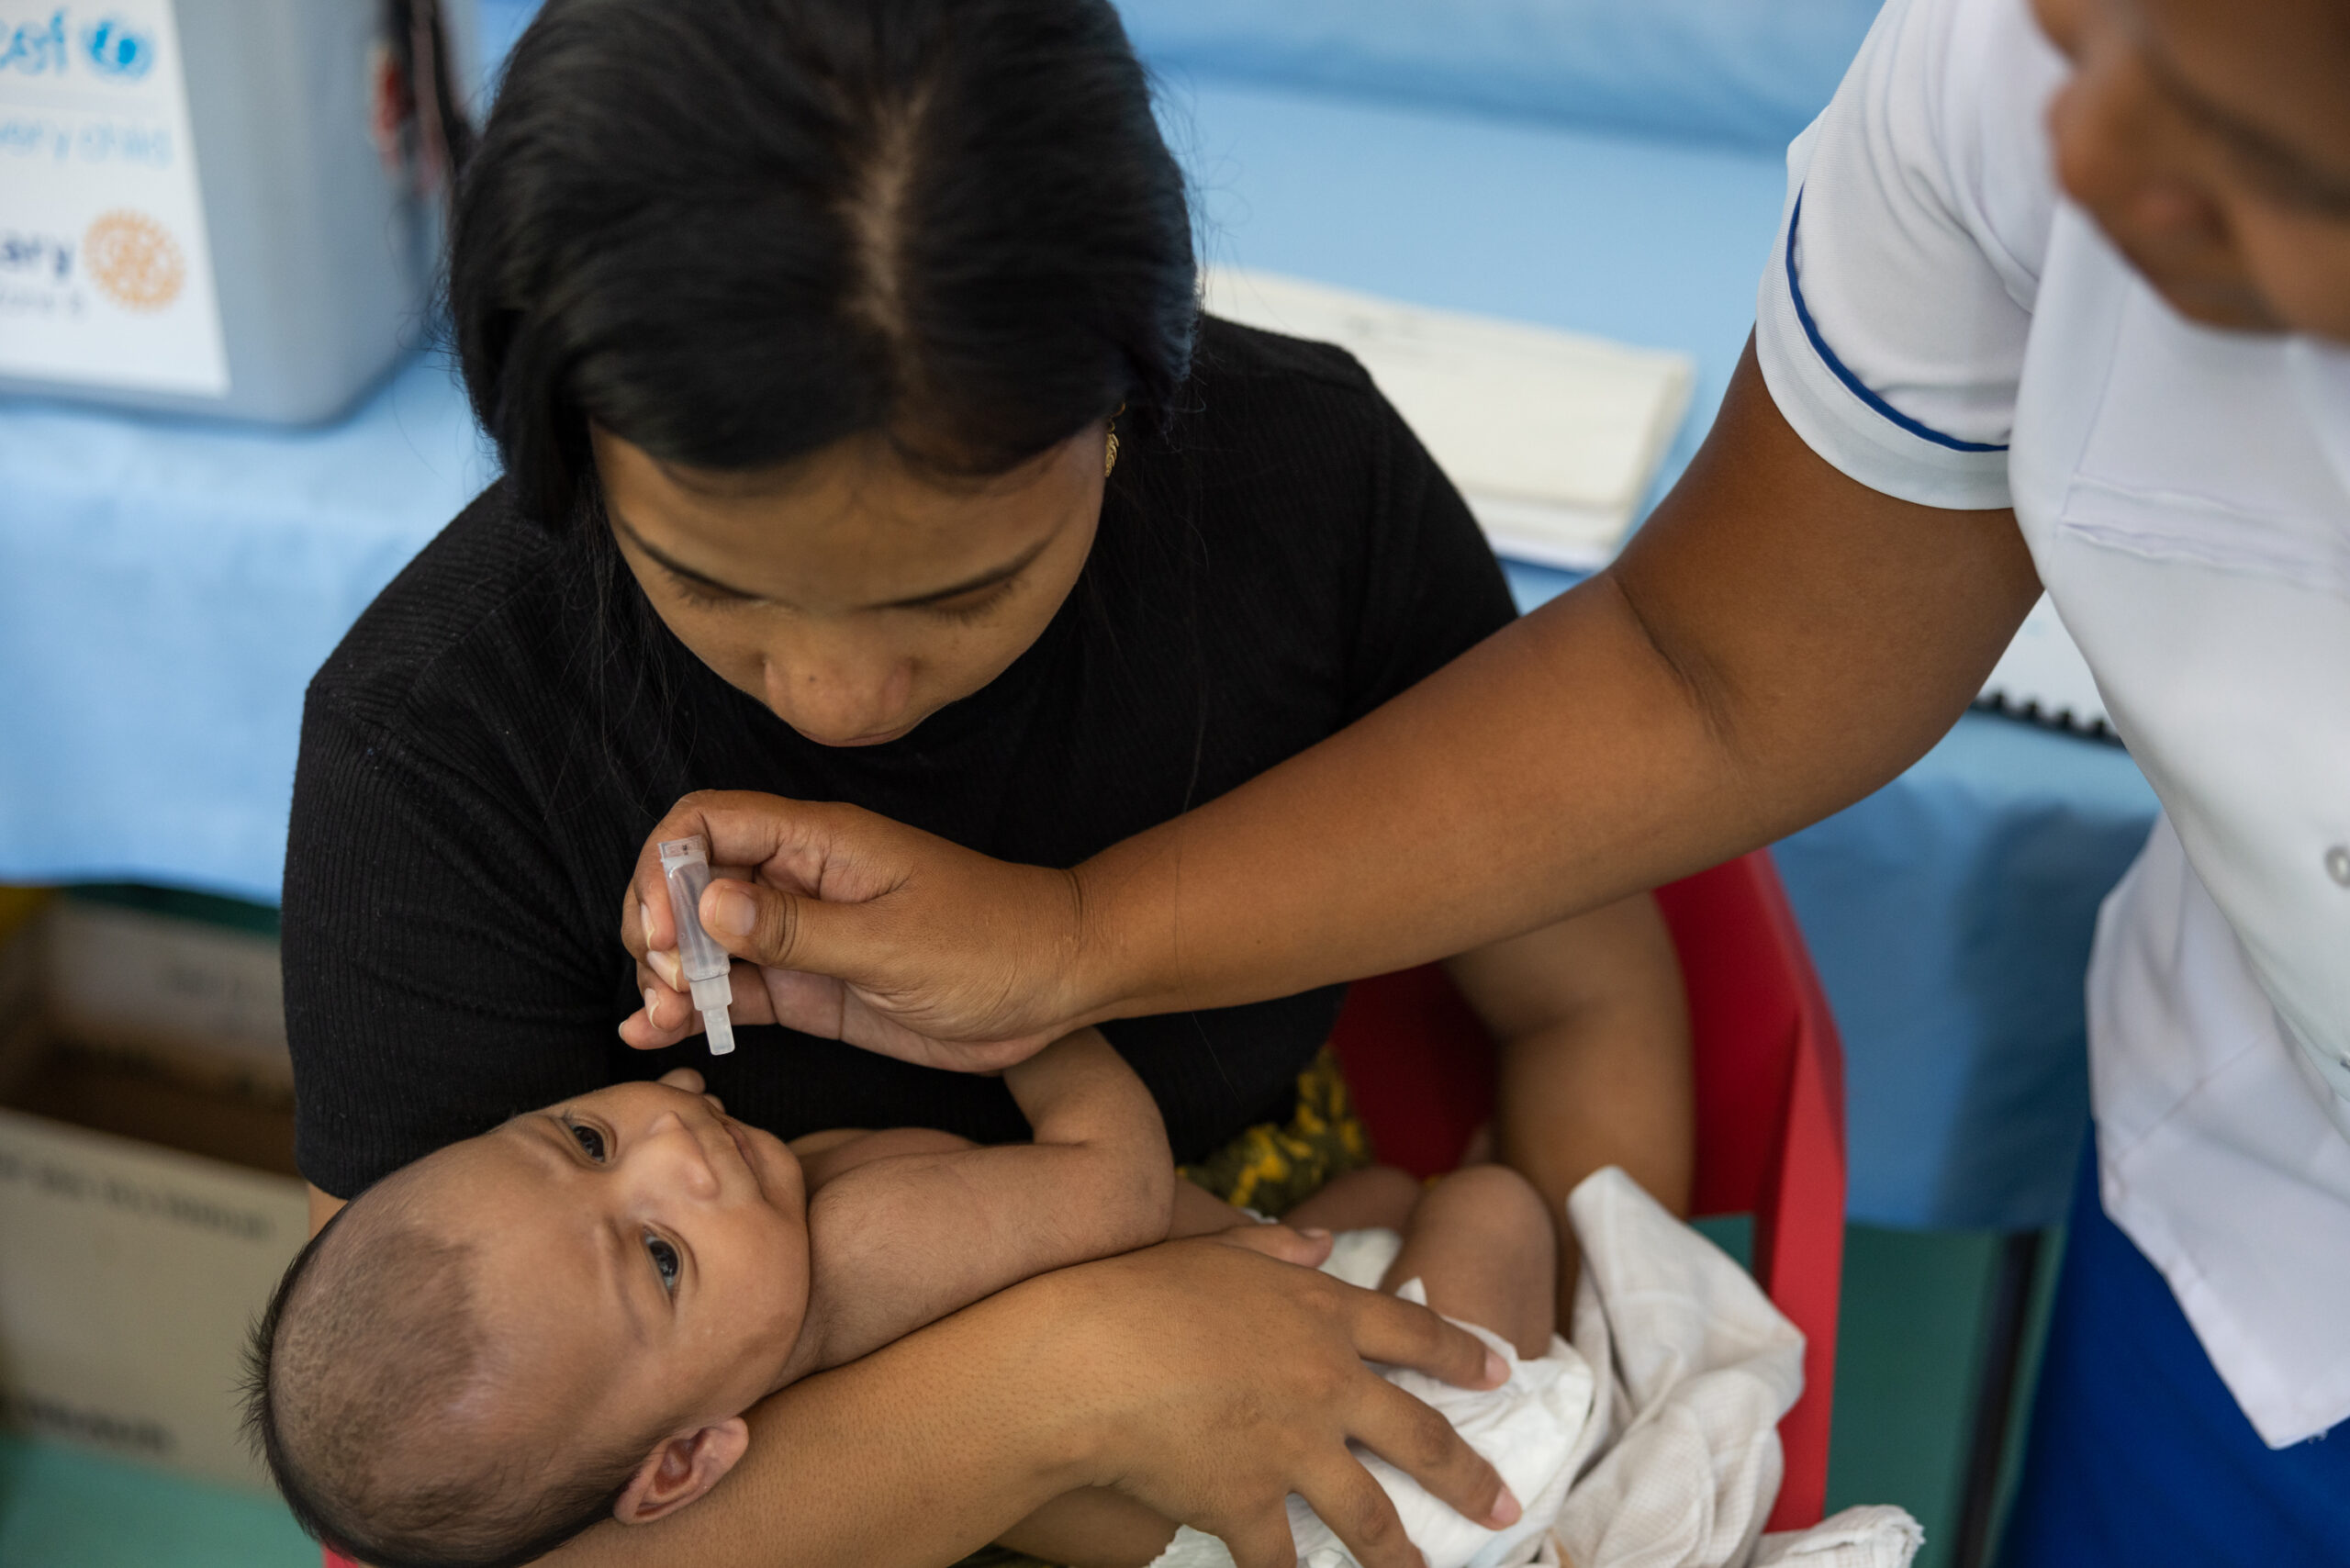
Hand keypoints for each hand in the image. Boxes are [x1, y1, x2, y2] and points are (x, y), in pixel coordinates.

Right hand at [617, 791, 1095, 1069]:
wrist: (1056, 983)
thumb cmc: (992, 943)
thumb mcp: (893, 940)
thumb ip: (797, 927)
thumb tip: (707, 902)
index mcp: (818, 842)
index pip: (708, 822)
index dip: (664, 867)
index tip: (656, 928)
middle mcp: (797, 881)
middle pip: (690, 882)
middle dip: (657, 928)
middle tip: (669, 981)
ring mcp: (800, 935)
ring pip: (704, 943)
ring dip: (668, 975)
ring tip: (660, 1018)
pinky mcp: (810, 988)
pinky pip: (736, 990)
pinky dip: (694, 1009)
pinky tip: (655, 1034)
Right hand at [1041, 1236, 1518, 1567]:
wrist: (1088, 1358)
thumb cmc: (1140, 1289)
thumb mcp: (1217, 1247)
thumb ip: (1280, 1247)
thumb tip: (1324, 1240)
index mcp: (1321, 1313)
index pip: (1415, 1333)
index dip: (1463, 1354)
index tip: (1501, 1372)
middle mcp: (1326, 1383)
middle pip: (1421, 1436)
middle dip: (1469, 1478)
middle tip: (1506, 1507)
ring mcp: (1294, 1449)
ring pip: (1371, 1516)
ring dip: (1403, 1556)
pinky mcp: (1250, 1503)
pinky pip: (1281, 1560)